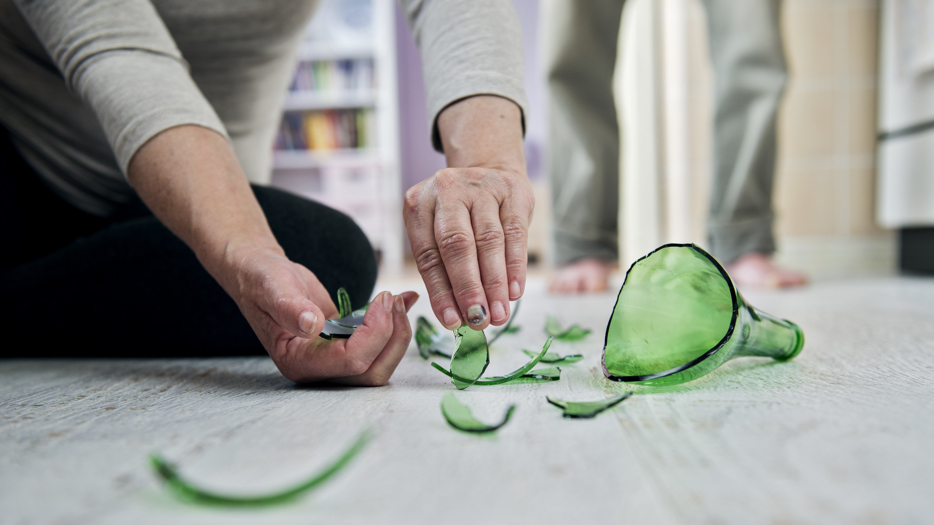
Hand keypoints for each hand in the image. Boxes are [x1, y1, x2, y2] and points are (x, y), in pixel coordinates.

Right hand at [227, 248, 417, 384]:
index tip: (383, 299)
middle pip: (371, 372)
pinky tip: (406, 298)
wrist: (261, 275)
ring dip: (397, 333)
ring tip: (401, 298)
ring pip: (380, 363)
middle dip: (392, 338)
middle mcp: (318, 369)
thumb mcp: (272, 287)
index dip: (375, 334)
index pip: (351, 361)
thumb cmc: (262, 280)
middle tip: (394, 299)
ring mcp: (333, 359)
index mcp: (298, 362)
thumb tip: (312, 325)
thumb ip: (289, 307)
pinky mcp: (346, 344)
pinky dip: (396, 324)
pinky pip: (379, 346)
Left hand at [403, 95, 531, 331]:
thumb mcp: (439, 233)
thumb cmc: (459, 215)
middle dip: (469, 288)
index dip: (441, 292)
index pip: (428, 256)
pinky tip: (514, 291)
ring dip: (495, 284)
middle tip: (478, 320)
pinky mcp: (512, 191)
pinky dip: (515, 266)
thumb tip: (457, 318)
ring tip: (499, 314)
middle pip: (458, 245)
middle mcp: (447, 191)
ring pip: (489, 241)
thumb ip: (444, 271)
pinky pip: (515, 233)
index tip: (452, 322)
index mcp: (419, 205)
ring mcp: (481, 187)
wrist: (489, 172)